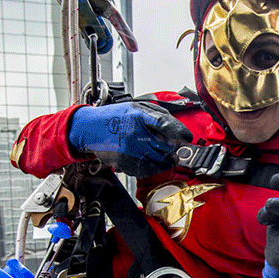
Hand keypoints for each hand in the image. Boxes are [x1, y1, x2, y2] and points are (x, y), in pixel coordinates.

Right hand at [68, 101, 192, 176]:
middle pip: (166, 145)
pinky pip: (147, 169)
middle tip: (175, 146)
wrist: (90, 128)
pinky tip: (154, 161)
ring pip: (159, 160)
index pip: (165, 124)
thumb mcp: (136, 108)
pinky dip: (154, 167)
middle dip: (173, 147)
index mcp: (138, 116)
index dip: (179, 132)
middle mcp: (134, 133)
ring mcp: (129, 150)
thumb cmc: (116, 116)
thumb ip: (157, 117)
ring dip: (166, 159)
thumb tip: (177, 129)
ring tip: (167, 155)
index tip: (187, 137)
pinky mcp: (124, 163)